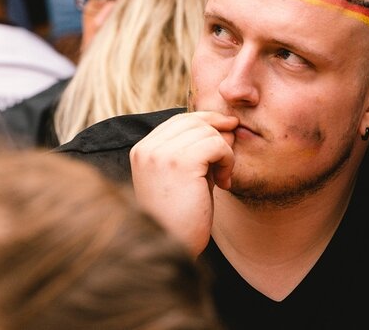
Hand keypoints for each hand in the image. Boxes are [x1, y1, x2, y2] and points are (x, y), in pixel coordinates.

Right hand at [129, 111, 237, 255]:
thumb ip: (197, 151)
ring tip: (221, 178)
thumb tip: (226, 126)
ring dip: (224, 152)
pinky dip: (227, 160)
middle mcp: (147, 148)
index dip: (206, 123)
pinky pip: (216, 145)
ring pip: (207, 131)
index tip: (227, 133)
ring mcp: (161, 154)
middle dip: (218, 135)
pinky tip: (223, 183)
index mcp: (141, 151)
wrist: (172, 247)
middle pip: (193, 121)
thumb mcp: (183, 179)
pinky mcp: (180, 162)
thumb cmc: (180, 219)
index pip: (178, 120)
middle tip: (227, 162)